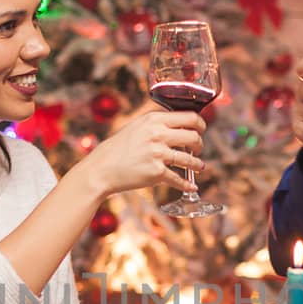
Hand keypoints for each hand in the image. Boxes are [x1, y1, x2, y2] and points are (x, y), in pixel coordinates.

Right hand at [81, 106, 206, 196]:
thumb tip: (179, 125)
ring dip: (198, 164)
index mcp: (153, 119)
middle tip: (197, 149)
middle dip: (200, 144)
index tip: (201, 130)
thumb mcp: (136, 127)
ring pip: (190, 159)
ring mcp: (158, 154)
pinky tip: (192, 185)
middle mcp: (158, 134)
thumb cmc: (116, 149)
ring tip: (199, 166)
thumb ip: (156, 124)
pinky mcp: (156, 173)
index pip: (189, 117)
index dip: (201, 124)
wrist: (101, 169)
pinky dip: (188, 184)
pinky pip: (179, 179)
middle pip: (194, 136)